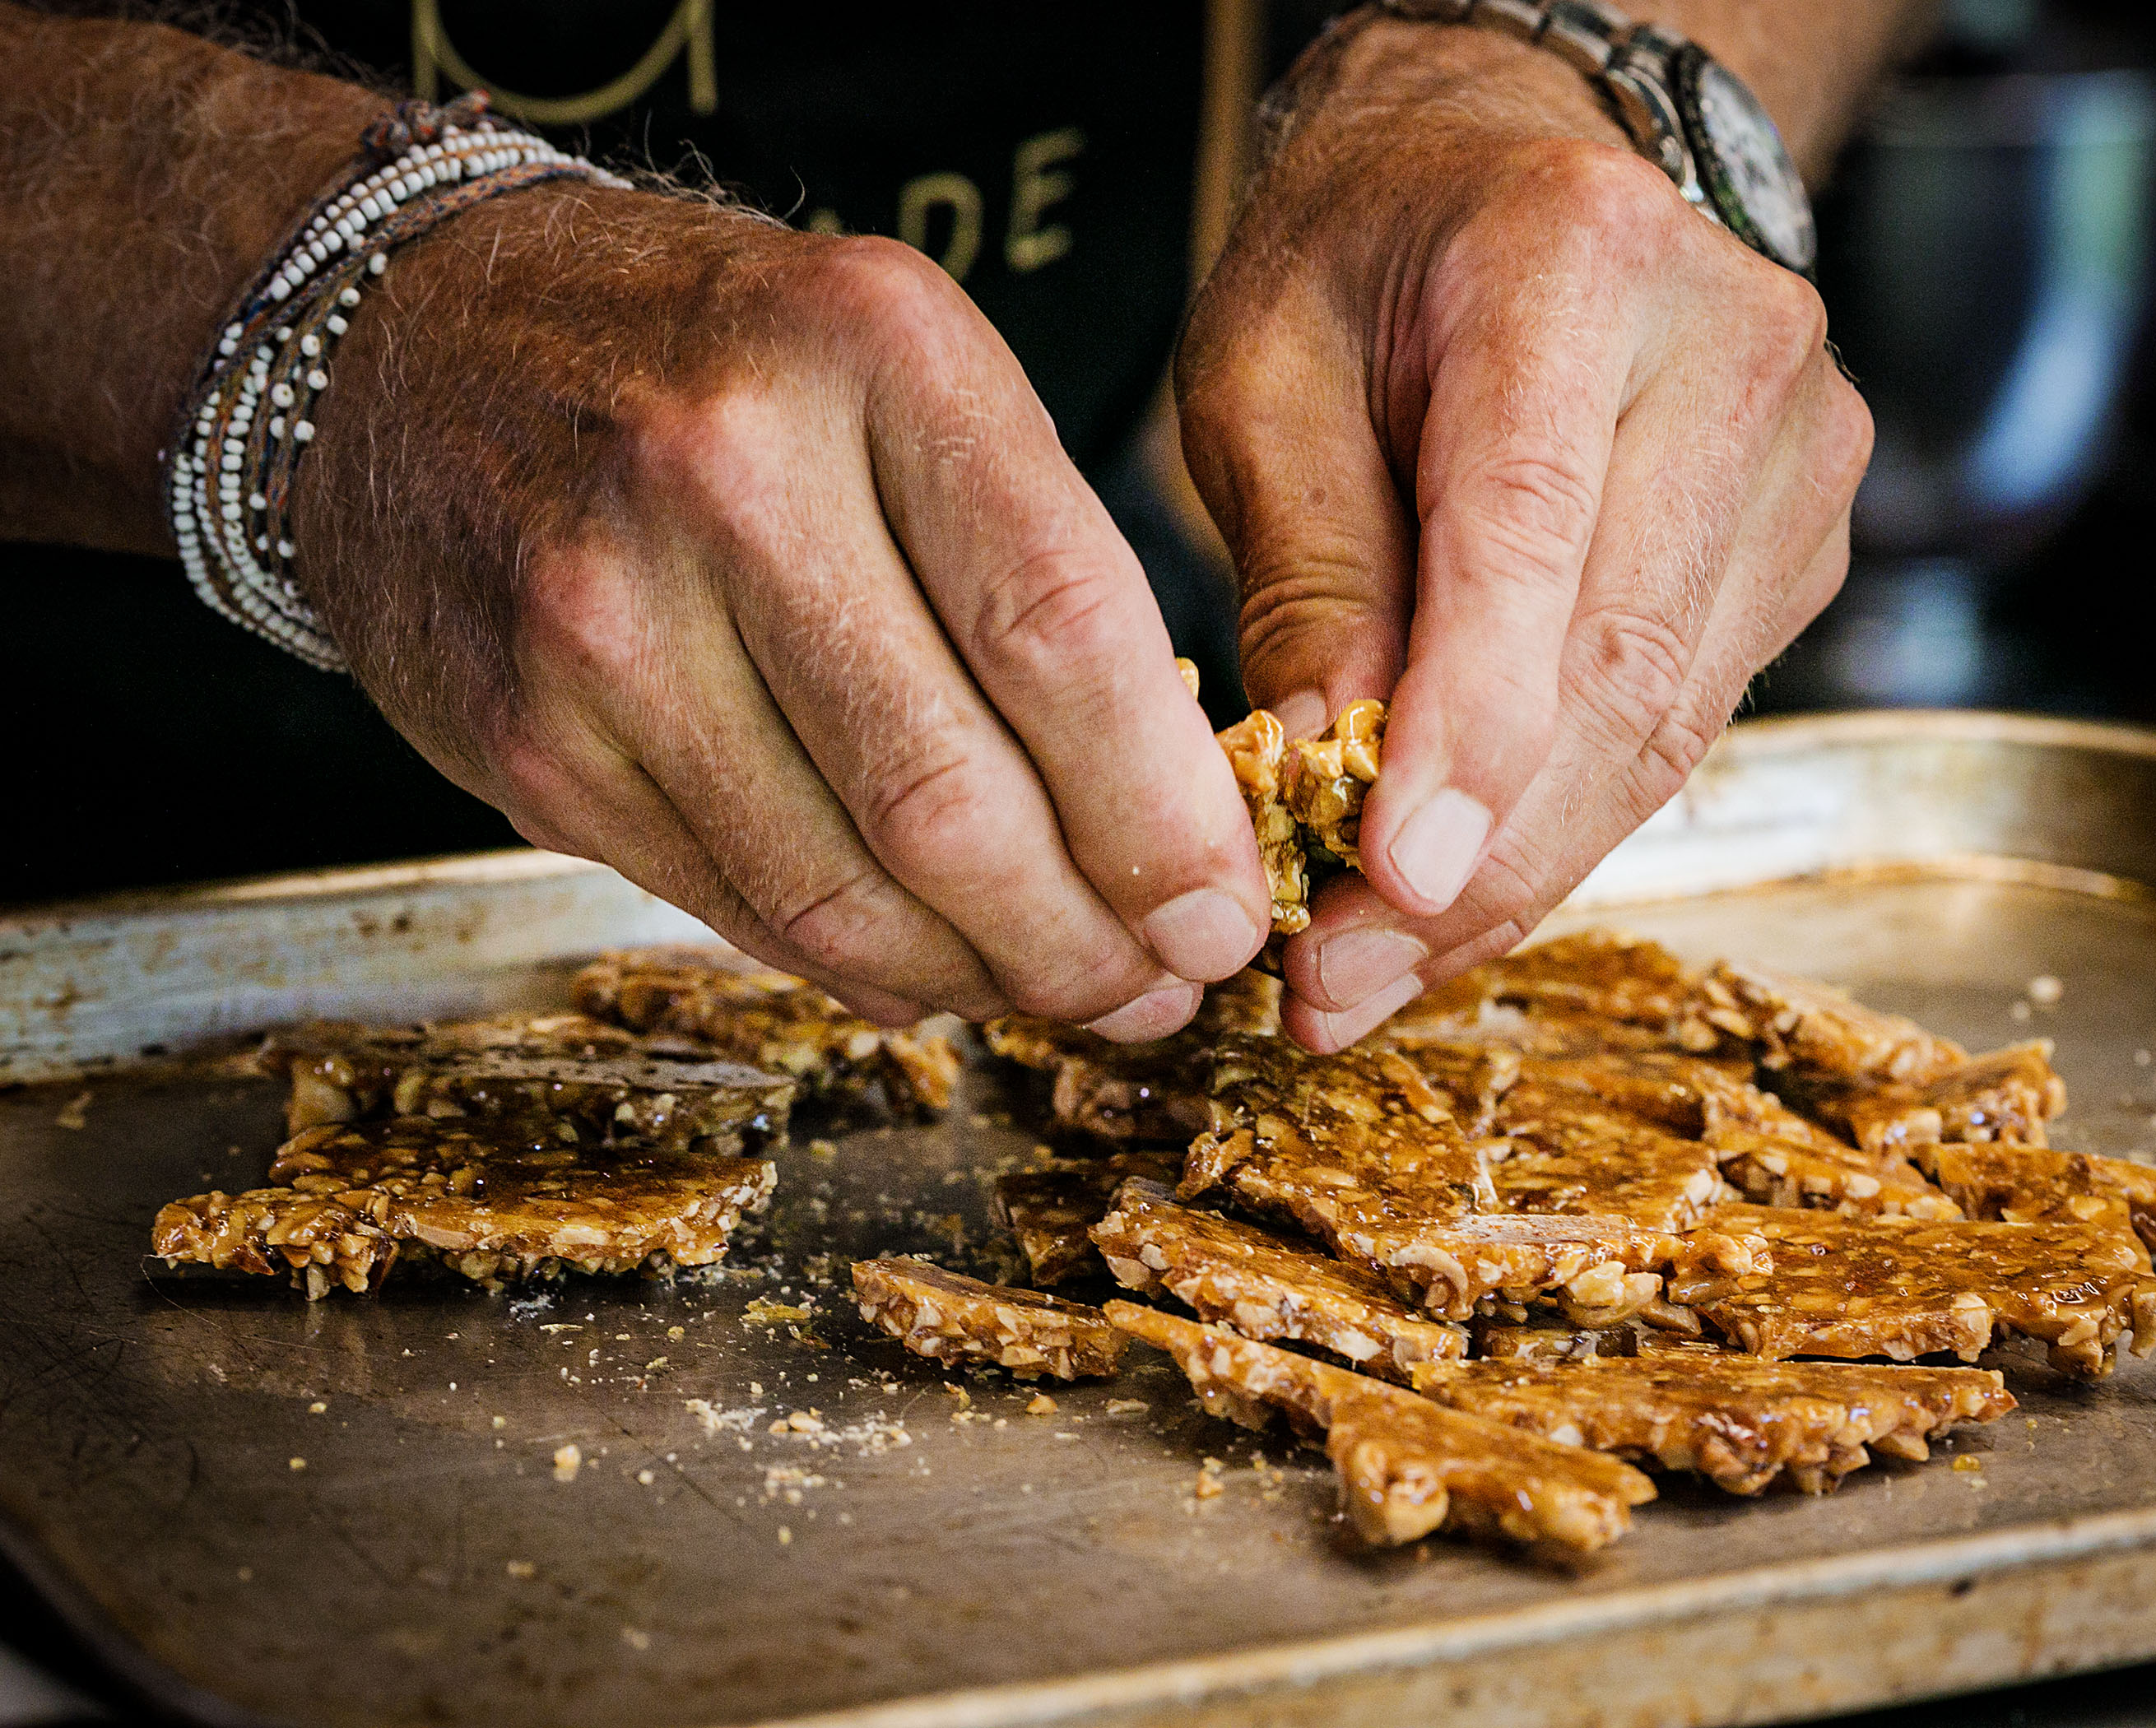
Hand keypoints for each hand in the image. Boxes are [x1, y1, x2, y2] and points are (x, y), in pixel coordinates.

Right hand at [297, 190, 1269, 1035]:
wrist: (414, 341)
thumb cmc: (713, 362)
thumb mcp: (899, 373)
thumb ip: (1031, 566)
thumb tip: (1158, 830)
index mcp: (869, 351)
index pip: (1066, 633)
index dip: (1167, 815)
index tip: (1230, 906)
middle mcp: (724, 477)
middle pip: (955, 798)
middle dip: (1090, 938)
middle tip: (1165, 985)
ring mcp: (604, 620)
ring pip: (844, 892)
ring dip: (985, 980)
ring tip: (1071, 994)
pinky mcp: (532, 742)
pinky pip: (737, 910)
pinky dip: (858, 970)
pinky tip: (929, 973)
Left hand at [1178, 15, 1872, 1050]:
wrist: (1518, 172)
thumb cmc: (1367, 260)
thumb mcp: (1265, 373)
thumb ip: (1304, 564)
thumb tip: (1318, 772)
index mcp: (1575, 261)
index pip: (1532, 529)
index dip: (1470, 725)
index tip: (1393, 881)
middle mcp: (1730, 354)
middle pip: (1621, 665)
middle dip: (1478, 859)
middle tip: (1336, 982)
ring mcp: (1796, 457)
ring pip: (1666, 727)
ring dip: (1519, 873)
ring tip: (1373, 967)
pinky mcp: (1796, 547)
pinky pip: (1682, 723)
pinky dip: (1567, 823)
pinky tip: (1462, 888)